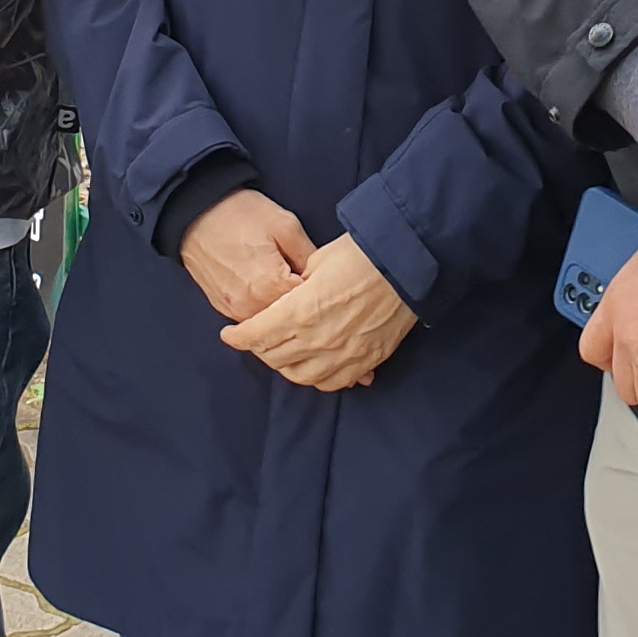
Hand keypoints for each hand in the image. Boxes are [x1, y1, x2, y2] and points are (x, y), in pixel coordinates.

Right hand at [178, 190, 313, 325]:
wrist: (194, 211)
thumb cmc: (239, 213)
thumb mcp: (285, 225)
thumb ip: (310, 257)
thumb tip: (324, 279)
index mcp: (270, 286)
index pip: (308, 308)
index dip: (320, 294)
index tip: (323, 282)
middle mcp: (250, 307)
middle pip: (289, 322)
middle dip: (301, 306)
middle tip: (308, 283)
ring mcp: (233, 311)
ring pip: (269, 325)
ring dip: (281, 311)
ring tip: (285, 283)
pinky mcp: (222, 308)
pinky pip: (251, 319)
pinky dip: (263, 310)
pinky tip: (267, 289)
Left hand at [223, 234, 417, 392]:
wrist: (408, 264)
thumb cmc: (362, 253)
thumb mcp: (318, 260)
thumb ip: (297, 286)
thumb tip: (292, 296)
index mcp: (300, 312)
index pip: (256, 335)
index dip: (237, 337)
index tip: (229, 335)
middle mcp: (317, 340)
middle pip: (274, 358)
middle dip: (259, 349)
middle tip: (255, 339)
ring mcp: (343, 355)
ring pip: (300, 376)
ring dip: (285, 366)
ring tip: (282, 354)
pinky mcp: (365, 361)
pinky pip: (332, 382)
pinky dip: (316, 377)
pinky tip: (313, 366)